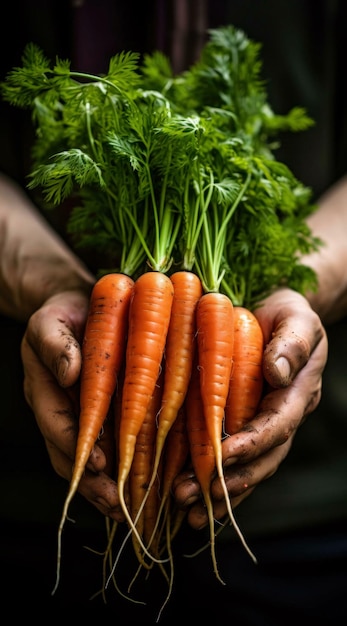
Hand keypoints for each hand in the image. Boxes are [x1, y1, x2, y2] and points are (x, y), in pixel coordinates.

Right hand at [21, 289, 124, 522]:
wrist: (79, 309)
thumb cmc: (64, 313)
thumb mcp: (51, 321)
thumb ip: (55, 344)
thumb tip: (69, 374)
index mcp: (44, 391)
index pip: (58, 426)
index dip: (78, 447)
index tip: (103, 464)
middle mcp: (61, 412)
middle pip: (72, 456)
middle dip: (95, 484)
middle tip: (120, 507)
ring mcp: (80, 417)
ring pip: (90, 460)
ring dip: (109, 488)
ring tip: (132, 512)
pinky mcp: (103, 416)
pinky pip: (111, 447)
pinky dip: (125, 470)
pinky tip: (146, 487)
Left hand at [172, 288, 327, 528]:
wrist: (278, 316)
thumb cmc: (288, 314)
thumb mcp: (297, 319)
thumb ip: (292, 343)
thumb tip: (276, 371)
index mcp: (296, 395)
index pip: (276, 426)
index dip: (251, 443)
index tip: (221, 455)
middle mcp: (281, 418)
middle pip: (261, 460)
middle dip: (227, 481)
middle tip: (190, 496)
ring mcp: (263, 426)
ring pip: (246, 468)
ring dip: (217, 492)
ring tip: (185, 509)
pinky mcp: (243, 426)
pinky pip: (232, 460)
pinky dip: (213, 481)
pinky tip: (190, 501)